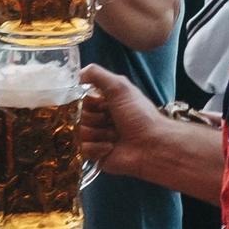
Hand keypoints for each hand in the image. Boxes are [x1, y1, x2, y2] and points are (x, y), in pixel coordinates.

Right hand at [78, 64, 165, 179]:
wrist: (152, 145)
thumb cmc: (138, 114)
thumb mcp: (119, 86)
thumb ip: (96, 74)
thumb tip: (77, 74)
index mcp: (104, 102)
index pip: (79, 99)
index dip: (87, 102)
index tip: (101, 104)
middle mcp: (98, 118)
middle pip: (76, 116)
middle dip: (93, 118)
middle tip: (109, 120)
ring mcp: (96, 137)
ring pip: (78, 132)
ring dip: (97, 133)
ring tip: (114, 135)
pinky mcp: (95, 155)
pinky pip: (82, 149)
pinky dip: (97, 147)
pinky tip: (111, 147)